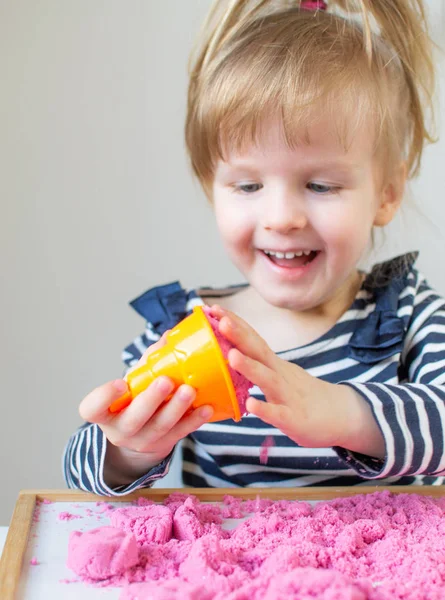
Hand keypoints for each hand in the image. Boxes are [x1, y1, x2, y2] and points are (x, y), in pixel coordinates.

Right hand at [78, 333, 213, 484]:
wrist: (140, 434)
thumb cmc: (134, 398)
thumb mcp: (133, 381)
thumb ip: (148, 361)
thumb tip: (169, 336)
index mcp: (104, 413)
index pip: (93, 408)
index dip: (104, 397)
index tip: (120, 382)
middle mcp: (120, 430)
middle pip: (133, 418)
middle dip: (151, 400)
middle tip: (166, 381)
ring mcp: (142, 441)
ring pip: (160, 427)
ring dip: (177, 408)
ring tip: (190, 391)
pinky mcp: (164, 444)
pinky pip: (180, 433)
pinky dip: (194, 420)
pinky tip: (206, 408)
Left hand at [210, 306, 383, 456]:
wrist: (344, 415)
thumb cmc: (304, 396)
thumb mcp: (280, 376)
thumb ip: (259, 366)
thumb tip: (231, 353)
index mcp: (274, 364)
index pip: (253, 339)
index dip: (235, 323)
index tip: (213, 308)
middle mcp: (280, 374)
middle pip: (259, 351)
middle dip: (239, 335)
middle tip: (220, 320)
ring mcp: (288, 396)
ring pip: (268, 379)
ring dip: (250, 367)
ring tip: (231, 356)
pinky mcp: (295, 419)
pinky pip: (278, 413)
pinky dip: (265, 408)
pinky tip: (250, 403)